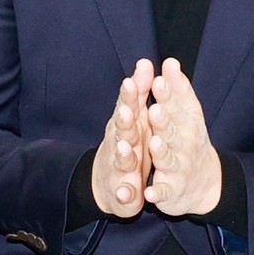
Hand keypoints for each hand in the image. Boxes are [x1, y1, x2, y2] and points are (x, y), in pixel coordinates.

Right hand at [91, 59, 154, 217]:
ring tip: (126, 148)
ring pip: (121, 160)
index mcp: (126, 126)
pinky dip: (125, 192)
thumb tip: (145, 62)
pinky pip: (124, 193)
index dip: (129, 96)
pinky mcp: (122, 191)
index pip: (127, 107)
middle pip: (122, 131)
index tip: (131, 81)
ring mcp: (119, 168)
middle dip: (124, 121)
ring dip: (123, 155)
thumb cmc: (127, 144)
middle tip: (128, 111)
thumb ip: (140, 92)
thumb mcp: (135, 118)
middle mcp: (119, 143)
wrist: (108, 184)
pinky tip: (128, 193)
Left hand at [142, 59, 223, 215]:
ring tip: (154, 143)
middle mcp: (183, 144)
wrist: (207, 182)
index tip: (159, 80)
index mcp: (184, 123)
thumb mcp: (188, 114)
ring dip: (162, 152)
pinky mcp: (171, 190)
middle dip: (163, 121)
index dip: (167, 94)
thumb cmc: (191, 139)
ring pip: (168, 159)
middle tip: (154, 109)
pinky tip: (149, 192)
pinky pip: (164, 191)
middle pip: (172, 131)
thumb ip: (177, 89)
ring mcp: (178, 168)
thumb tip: (170, 61)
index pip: (175, 106)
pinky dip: (158, 193)